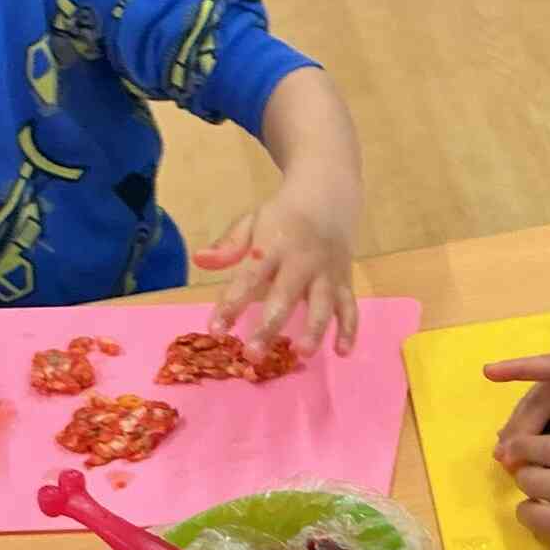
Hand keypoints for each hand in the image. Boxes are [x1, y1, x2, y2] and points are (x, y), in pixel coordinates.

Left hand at [193, 189, 358, 356]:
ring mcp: (326, 272)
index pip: (249, 278)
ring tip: (302, 353)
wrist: (329, 193)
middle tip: (253, 356)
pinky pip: (349, 306)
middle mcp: (301, 261)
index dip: (232, 304)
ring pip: (323, 304)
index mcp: (272, 246)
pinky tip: (342, 352)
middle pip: (285, 297)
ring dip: (315, 329)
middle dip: (270, 327)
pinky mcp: (345, 281)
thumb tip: (200, 260)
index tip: (215, 331)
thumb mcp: (252, 221)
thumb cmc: (283, 216)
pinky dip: (349, 329)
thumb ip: (229, 245)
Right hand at [485, 295, 549, 458]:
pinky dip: (529, 419)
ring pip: (536, 399)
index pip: (547, 367)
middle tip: (503, 455)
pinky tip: (520, 438)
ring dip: (519, 424)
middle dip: (519, 424)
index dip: (519, 370)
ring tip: (502, 453)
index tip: (489, 371)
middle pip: (536, 396)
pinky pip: (544, 401)